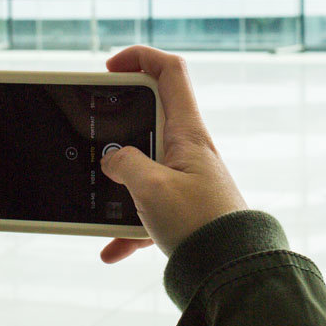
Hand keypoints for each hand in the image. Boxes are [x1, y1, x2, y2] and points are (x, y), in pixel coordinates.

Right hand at [98, 46, 247, 261]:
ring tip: (101, 204)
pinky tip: (113, 249)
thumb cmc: (200, 224)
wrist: (230, 268)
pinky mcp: (183, 206)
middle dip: (119, 125)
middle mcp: (189, 148)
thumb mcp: (152, 188)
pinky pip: (147, 207)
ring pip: (143, 167)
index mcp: (188, 132)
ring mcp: (186, 177)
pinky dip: (128, 226)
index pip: (170, 71)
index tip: (110, 68)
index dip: (140, 57)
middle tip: (94, 136)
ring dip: (120, 186)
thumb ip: (126, 165)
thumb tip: (113, 162)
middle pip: (151, 116)